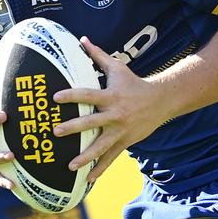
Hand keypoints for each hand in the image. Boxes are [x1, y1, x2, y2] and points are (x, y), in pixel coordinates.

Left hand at [53, 37, 168, 181]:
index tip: (56, 97)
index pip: (88, 95)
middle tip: (55, 132)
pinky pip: (111, 158)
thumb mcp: (118, 67)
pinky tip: (88, 179)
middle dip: (74, 128)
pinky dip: (100, 168)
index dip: (72, 95)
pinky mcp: (125, 142)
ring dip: (86, 157)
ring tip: (70, 166)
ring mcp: (120, 131)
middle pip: (91, 122)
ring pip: (101, 146)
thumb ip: (98, 55)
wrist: (162, 100)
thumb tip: (82, 39)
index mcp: (111, 96)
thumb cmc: (134, 83)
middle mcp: (115, 115)